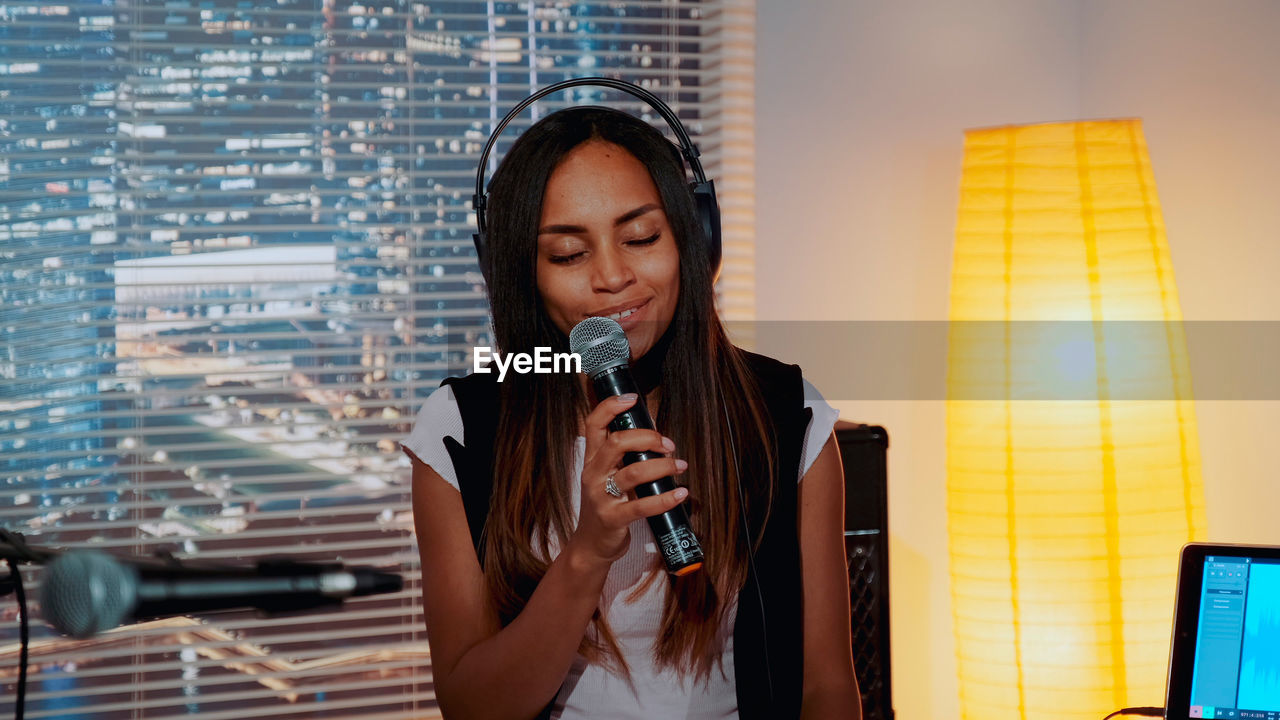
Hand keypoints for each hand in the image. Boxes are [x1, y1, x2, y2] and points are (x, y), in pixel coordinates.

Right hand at [568, 394, 689, 567]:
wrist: (591, 545)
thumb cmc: (606, 505)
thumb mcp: (608, 477)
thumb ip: (624, 457)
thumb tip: (656, 436)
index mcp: (592, 460)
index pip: (594, 424)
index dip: (611, 407)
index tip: (632, 399)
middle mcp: (593, 474)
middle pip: (617, 443)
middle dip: (648, 438)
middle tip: (668, 444)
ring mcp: (601, 497)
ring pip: (633, 472)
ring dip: (663, 466)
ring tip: (680, 466)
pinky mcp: (612, 518)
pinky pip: (641, 506)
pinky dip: (665, 499)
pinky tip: (680, 494)